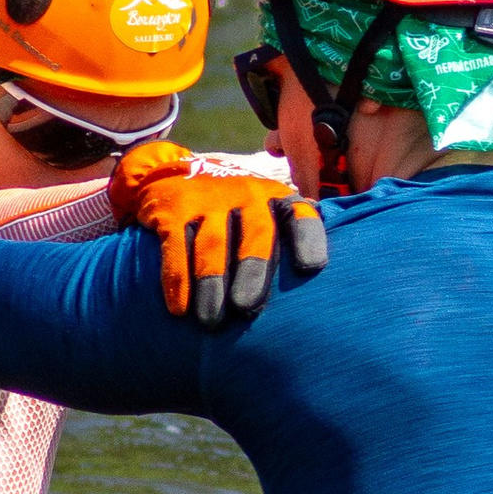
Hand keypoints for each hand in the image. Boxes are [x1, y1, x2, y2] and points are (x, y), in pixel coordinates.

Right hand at [110, 141, 328, 326]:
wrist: (174, 172)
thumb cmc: (236, 212)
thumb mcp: (266, 213)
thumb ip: (289, 243)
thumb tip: (319, 301)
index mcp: (277, 201)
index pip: (300, 217)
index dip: (307, 239)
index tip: (311, 267)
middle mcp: (247, 196)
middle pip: (256, 235)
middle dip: (252, 270)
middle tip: (247, 307)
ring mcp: (209, 201)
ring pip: (212, 244)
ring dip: (211, 283)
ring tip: (211, 321)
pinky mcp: (173, 210)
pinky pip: (176, 245)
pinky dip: (176, 278)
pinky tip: (179, 308)